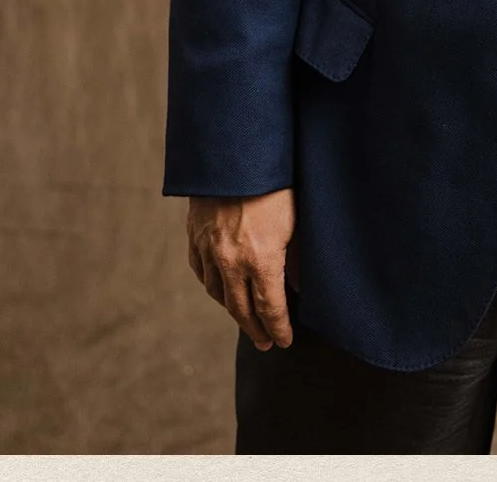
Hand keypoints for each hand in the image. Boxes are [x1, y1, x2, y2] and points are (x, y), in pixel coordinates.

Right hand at [186, 188, 295, 350]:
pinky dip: (211, 285)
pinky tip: (219, 289)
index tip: (285, 341)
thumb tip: (300, 286)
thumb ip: (296, 259)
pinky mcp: (196, 235)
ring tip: (245, 319)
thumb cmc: (275, 183)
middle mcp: (231, 261)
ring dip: (232, 310)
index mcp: (260, 260)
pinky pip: (200, 271)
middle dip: (256, 329)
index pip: (271, 307)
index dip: (278, 328)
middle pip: (241, 308)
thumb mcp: (296, 221)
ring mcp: (210, 249)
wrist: (235, 154)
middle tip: (265, 343)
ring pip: (218, 293)